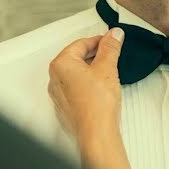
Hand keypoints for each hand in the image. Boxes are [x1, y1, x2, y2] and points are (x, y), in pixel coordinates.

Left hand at [48, 28, 124, 143]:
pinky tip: (101, 89)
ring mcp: (59, 94)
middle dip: (95, 54)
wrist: (96, 133)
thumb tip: (114, 35)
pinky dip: (88, 84)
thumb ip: (110, 47)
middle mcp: (55, 79)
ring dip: (92, 69)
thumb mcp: (107, 67)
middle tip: (112, 54)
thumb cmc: (97, 104)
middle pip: (77, 57)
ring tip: (108, 72)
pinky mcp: (66, 107)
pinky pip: (76, 88)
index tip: (112, 41)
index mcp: (61, 64)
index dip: (100, 40)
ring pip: (76, 73)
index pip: (81, 43)